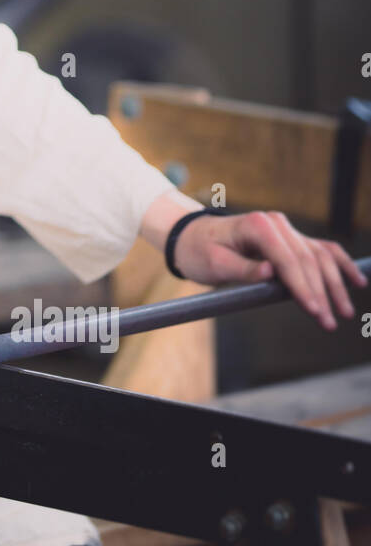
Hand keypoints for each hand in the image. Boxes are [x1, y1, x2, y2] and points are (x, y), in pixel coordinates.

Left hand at [172, 209, 367, 330]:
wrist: (192, 236)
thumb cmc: (199, 251)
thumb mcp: (213, 263)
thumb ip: (242, 268)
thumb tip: (270, 274)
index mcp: (257, 225)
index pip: (287, 259)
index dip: (301, 286)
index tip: (313, 310)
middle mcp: (277, 223)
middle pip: (307, 260)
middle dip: (321, 293)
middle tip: (329, 322)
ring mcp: (286, 229)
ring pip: (319, 257)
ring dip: (334, 285)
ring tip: (344, 312)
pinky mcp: (291, 239)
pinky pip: (321, 250)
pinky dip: (340, 264)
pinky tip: (357, 281)